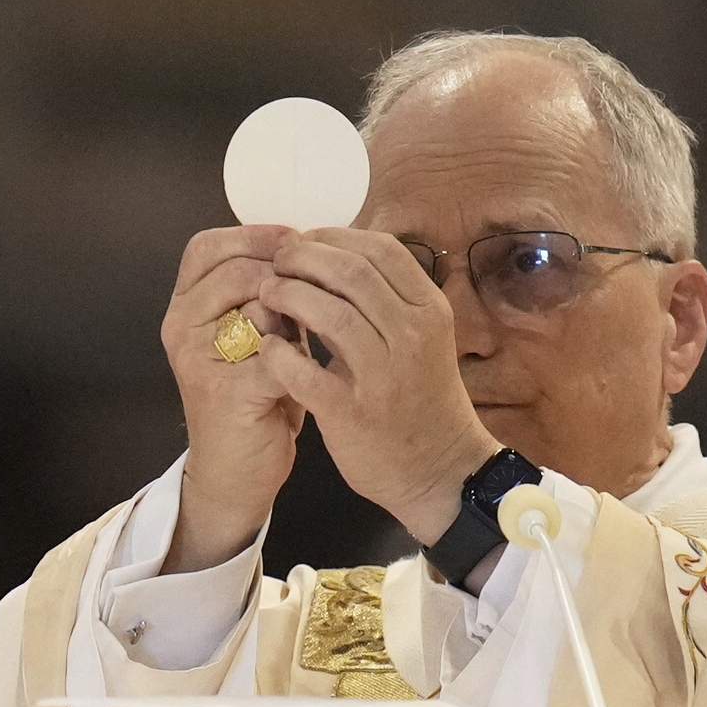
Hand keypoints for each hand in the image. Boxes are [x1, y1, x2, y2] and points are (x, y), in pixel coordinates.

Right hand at [159, 225, 303, 571]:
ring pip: (256, 308)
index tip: (301, 239)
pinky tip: (320, 366)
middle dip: (287, 276)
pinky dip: (305, 360)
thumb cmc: (258, 396)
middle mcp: (181, 326)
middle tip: (320, 289)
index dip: (256, 236)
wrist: (239, 471)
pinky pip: (276, 357)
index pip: (209, 246)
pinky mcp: (223, 393)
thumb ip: (273, 293)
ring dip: (297, 316)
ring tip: (315, 332)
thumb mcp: (260, 334)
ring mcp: (197, 360)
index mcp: (186, 305)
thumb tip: (314, 248)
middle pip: (235, 269)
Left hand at [257, 228, 501, 543]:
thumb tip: (333, 256)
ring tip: (266, 294)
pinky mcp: (354, 413)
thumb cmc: (421, 398)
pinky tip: (270, 346)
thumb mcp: (421, 338)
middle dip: (304, 258)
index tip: (305, 241)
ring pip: (330, 313)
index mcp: (430, 310)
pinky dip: (280, 353)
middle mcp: (413, 335)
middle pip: (351, 272)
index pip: (380, 249)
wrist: (440, 470)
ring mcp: (385, 375)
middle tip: (276, 262)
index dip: (334, 236)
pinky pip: (305, 371)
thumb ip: (386, 300)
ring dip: (288, 295)